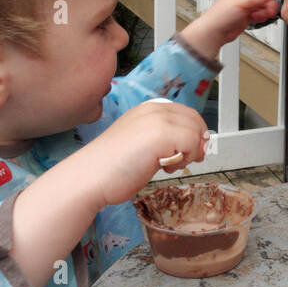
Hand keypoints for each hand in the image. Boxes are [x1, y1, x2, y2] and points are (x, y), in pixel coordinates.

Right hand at [80, 100, 209, 206]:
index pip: (185, 113)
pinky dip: (186, 159)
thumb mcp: (142, 145)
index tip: (189, 152)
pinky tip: (165, 168)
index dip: (193, 132)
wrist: (90, 177)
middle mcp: (153, 110)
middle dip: (196, 142)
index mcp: (147, 109)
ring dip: (189, 153)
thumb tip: (197, 145)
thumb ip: (165, 140)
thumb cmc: (112, 167)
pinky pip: (192, 143)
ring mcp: (158, 120)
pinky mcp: (162, 134)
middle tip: (183, 161)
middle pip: (194, 119)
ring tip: (168, 165)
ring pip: (195, 132)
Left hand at [183, 0, 284, 58]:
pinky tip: (257, 17)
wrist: (216, 31)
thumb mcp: (242, 3)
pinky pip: (265, 10)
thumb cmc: (221, 14)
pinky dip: (264, 14)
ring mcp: (251, 2)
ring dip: (269, 7)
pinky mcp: (252, 12)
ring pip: (268, 0)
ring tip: (263, 12)